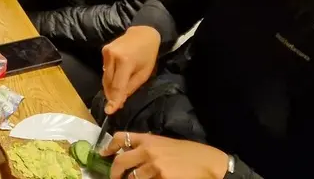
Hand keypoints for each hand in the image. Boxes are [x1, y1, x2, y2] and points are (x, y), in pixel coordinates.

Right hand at [101, 25, 161, 114]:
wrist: (143, 33)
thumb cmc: (148, 54)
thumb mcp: (144, 73)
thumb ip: (131, 87)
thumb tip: (119, 101)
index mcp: (125, 61)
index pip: (117, 85)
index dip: (113, 100)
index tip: (109, 111)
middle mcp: (112, 56)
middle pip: (108, 82)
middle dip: (111, 95)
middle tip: (115, 106)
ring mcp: (106, 52)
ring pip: (105, 77)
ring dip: (109, 88)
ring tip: (115, 96)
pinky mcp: (103, 50)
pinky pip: (105, 70)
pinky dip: (109, 78)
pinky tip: (115, 82)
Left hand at [103, 132, 229, 178]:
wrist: (210, 163)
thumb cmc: (191, 153)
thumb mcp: (167, 144)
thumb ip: (148, 148)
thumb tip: (133, 156)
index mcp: (149, 139)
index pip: (121, 138)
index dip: (108, 146)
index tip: (103, 154)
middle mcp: (148, 151)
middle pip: (120, 162)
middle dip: (114, 173)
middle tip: (113, 178)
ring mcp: (154, 167)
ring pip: (132, 178)